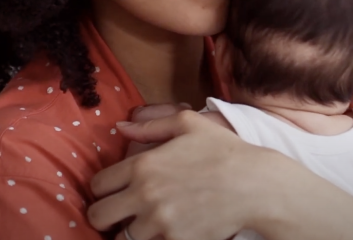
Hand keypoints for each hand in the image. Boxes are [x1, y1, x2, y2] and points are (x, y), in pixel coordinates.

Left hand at [87, 110, 279, 239]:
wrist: (254, 184)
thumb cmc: (222, 149)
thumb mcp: (188, 123)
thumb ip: (151, 124)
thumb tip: (121, 126)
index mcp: (143, 165)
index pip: (98, 185)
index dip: (102, 187)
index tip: (113, 189)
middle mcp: (144, 196)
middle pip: (98, 216)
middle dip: (105, 213)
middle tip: (119, 210)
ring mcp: (159, 223)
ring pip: (122, 237)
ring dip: (130, 229)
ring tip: (146, 220)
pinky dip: (155, 238)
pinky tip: (169, 227)